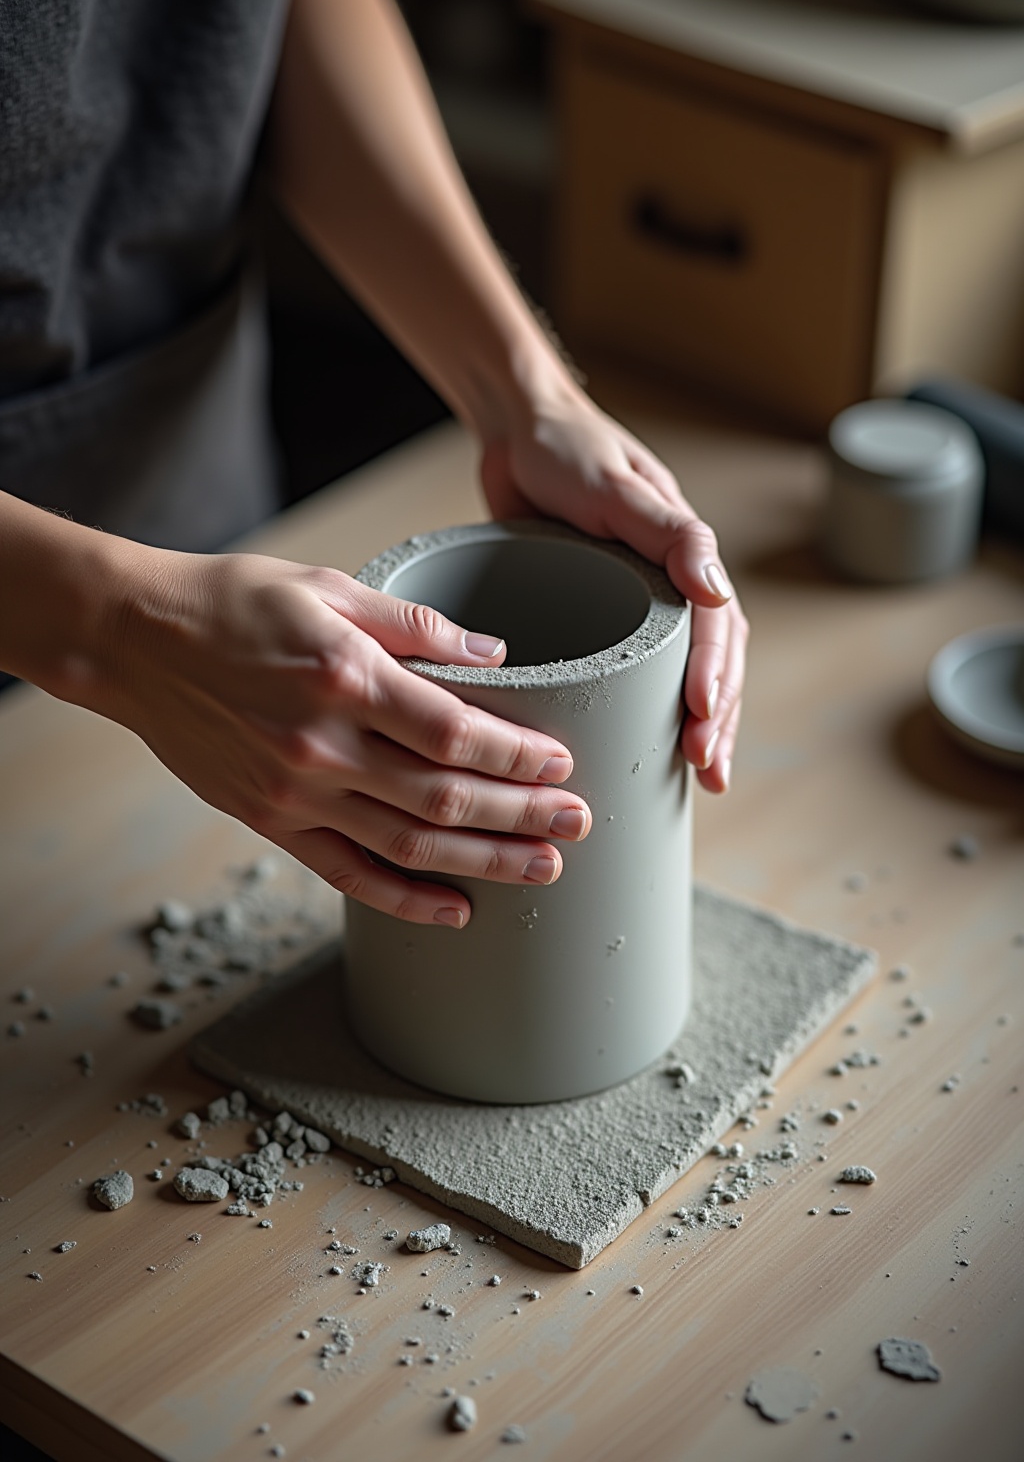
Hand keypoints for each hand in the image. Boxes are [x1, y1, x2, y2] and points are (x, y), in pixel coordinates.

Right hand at [101, 550, 592, 925]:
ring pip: (409, 845)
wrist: (136, 642)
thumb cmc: (234, 603)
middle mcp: (323, 746)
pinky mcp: (270, 821)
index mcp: (346, 678)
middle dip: (522, 814)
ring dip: (484, 863)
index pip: (456, 732)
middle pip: (446, 797)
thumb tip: (494, 655)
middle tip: (577, 823)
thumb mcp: (329, 588)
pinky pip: (348, 874)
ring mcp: (294, 792)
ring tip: (543, 869)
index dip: (518, 754)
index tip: (561, 762)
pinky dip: (406, 899)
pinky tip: (456, 911)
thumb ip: (416, 625)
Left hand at [480, 389, 747, 791]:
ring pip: (680, 672)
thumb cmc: (569, 452)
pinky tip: (642, 748)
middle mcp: (670, 585)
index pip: (716, 628)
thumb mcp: (620, 488)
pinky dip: (647, 709)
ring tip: (699, 777)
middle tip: (707, 773)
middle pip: (712, 661)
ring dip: (696, 723)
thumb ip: (670, 533)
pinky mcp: (596, 617)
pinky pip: (631, 668)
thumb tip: (719, 593)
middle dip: (716, 719)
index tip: (702, 725)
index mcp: (685, 556)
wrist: (517, 431)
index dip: (715, 679)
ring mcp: (636, 605)